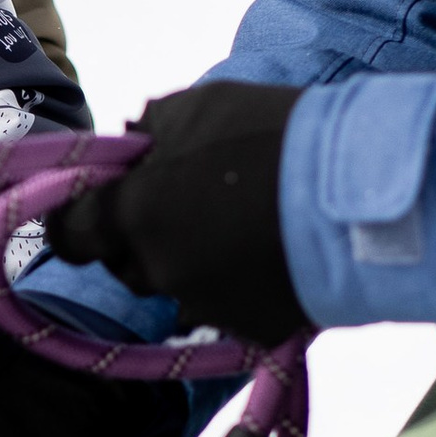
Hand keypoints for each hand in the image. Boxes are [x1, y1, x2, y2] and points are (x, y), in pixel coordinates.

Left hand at [46, 81, 306, 343]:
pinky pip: (223, 307)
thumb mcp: (200, 107)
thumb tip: (131, 145)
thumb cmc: (273, 136)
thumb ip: (150, 132)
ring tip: (237, 226)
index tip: (89, 209)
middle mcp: (159, 269)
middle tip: (189, 201)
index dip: (76, 220)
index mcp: (136, 214)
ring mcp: (204, 305)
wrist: (363, 189)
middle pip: (126, 261)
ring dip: (188, 262)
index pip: (72, 232)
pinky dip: (236, 285)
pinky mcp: (248, 329)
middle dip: (142, 236)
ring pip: (175, 287)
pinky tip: (269, 253)